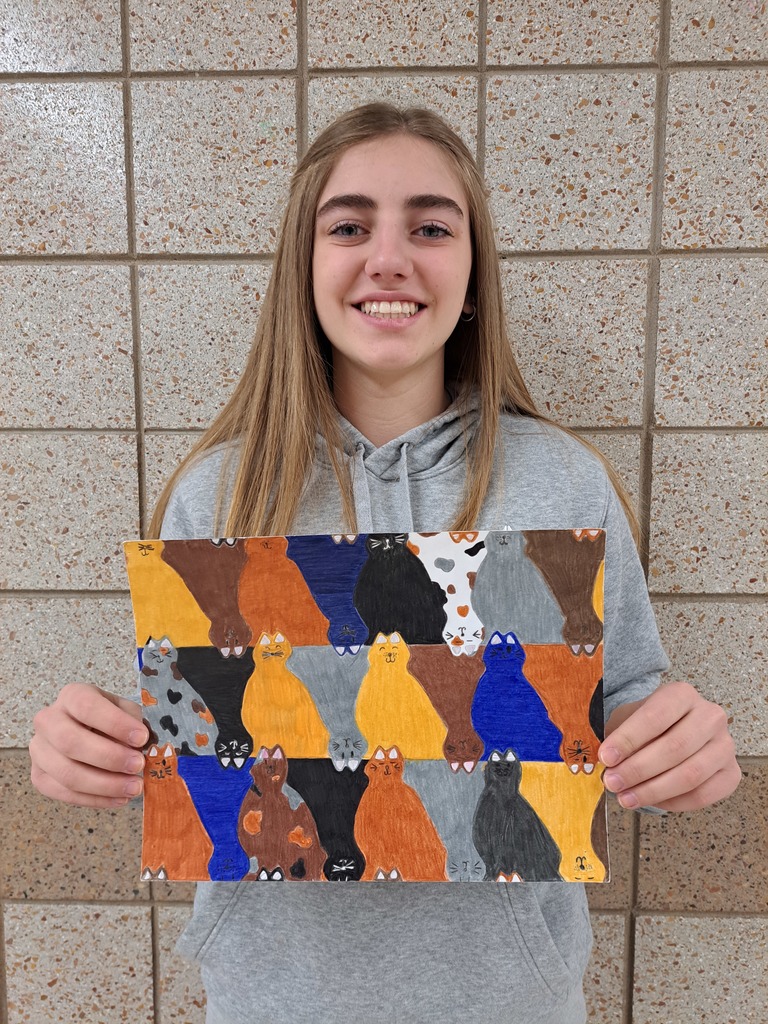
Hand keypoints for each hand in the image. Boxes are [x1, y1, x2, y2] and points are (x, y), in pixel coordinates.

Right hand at [30, 684, 148, 809]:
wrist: (90, 731)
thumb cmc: (111, 719)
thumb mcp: (125, 711)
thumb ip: (132, 724)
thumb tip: (138, 748)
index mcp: (72, 695)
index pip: (87, 706)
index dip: (114, 723)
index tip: (141, 737)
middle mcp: (48, 720)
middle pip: (69, 741)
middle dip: (108, 757)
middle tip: (138, 765)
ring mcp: (39, 750)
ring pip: (66, 773)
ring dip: (104, 785)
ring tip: (133, 787)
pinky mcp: (39, 776)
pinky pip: (64, 794)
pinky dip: (95, 799)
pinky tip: (119, 798)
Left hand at [598, 681, 740, 811]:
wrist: (674, 730)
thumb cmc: (648, 725)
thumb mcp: (631, 719)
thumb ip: (621, 737)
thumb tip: (608, 764)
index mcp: (683, 694)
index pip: (655, 716)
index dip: (628, 739)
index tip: (606, 757)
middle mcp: (710, 716)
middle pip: (675, 747)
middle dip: (638, 769)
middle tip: (612, 782)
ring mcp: (725, 745)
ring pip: (690, 775)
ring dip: (653, 790)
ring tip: (626, 798)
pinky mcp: (731, 773)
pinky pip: (703, 795)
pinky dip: (673, 802)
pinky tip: (651, 801)